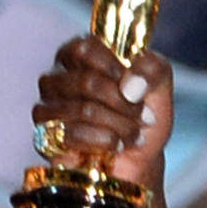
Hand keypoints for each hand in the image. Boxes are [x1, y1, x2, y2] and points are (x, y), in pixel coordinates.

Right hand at [33, 36, 172, 192]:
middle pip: (87, 82)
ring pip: (84, 110)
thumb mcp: (160, 86)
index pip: (84, 49)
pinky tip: (116, 146)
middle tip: (144, 117)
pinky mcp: (46, 137)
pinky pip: (75, 135)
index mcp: (80, 57)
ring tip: (134, 135)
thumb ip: (152, 70)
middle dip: (125, 104)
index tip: (136, 87)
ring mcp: (48, 108)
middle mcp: (58, 79)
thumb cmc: (144, 117)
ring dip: (121, 126)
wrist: (141, 159)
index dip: (113, 67)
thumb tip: (130, 86)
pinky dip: (105, 142)